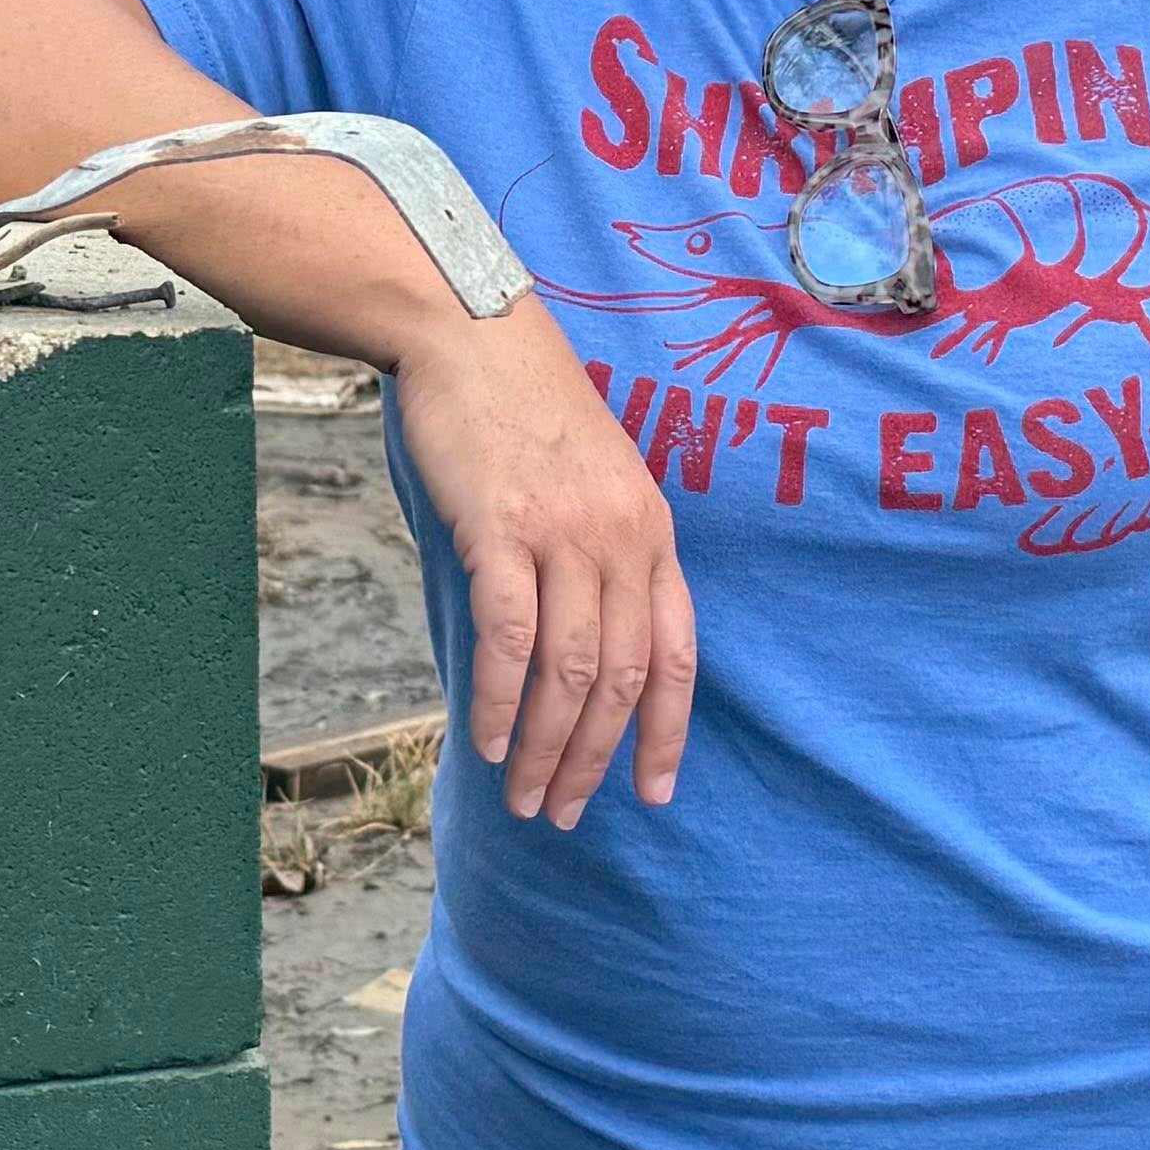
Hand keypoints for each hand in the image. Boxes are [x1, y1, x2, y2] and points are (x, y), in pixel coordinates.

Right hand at [382, 302, 694, 825]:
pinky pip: (511, 637)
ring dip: (547, 747)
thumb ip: (602, 555)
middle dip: (595, 760)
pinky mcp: (502, 528)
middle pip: (622, 678)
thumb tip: (582, 647)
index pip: (676, 656)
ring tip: (524, 797)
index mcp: (652, 533)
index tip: (651, 793)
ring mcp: (564, 534)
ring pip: (569, 670)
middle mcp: (622, 540)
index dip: (665, 734)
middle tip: (563, 814)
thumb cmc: (527, 413)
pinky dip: (502, 701)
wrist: (474, 335)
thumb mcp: (595, 482)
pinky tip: (488, 741)